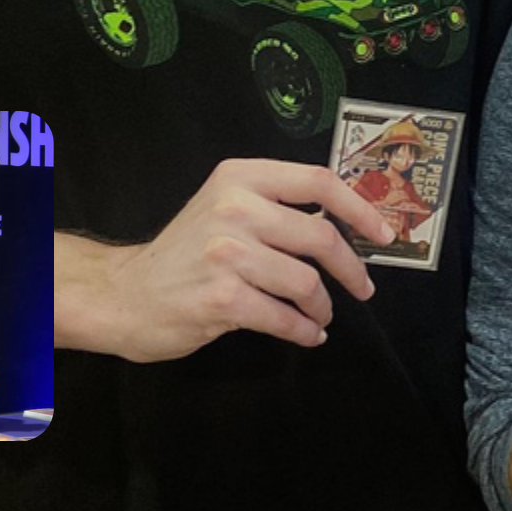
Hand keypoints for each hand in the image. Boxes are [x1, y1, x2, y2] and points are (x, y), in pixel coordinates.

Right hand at [111, 160, 395, 360]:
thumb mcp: (226, 209)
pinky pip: (284, 317)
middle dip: (352, 269)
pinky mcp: (222, 298)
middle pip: (321, 237)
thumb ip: (277, 209)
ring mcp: (226, 254)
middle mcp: (234, 208)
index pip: (318, 181)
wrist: (126, 294)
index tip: (384, 233)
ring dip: (323, 307)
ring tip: (321, 316)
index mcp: (241, 178)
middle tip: (363, 287)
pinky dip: (303, 330)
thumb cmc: (186, 252)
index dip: (360, 208)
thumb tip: (347, 223)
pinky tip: (305, 333)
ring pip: (305, 282)